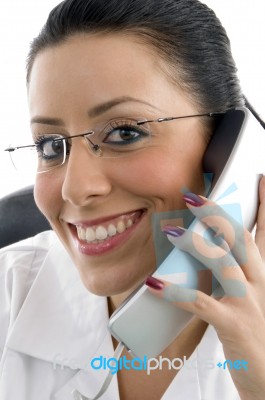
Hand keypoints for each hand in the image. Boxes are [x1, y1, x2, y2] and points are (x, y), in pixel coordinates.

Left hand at [145, 177, 264, 399]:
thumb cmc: (252, 333)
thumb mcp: (246, 297)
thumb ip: (228, 275)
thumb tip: (201, 251)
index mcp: (261, 275)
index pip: (264, 233)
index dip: (264, 205)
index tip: (260, 179)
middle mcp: (259, 284)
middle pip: (240, 238)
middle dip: (217, 213)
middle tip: (193, 195)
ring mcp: (248, 303)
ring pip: (223, 263)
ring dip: (196, 245)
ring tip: (173, 232)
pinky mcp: (233, 325)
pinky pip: (202, 304)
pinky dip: (177, 293)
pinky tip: (155, 285)